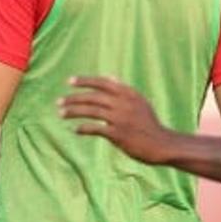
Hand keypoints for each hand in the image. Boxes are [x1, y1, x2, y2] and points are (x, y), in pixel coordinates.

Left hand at [59, 75, 174, 164]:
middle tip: (59, 102)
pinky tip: (75, 130)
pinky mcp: (118, 134)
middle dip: (73, 98)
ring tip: (61, 113)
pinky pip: (95, 129)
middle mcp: (125, 104)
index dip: (85, 81)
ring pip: (91, 111)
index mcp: (130, 94)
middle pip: (93, 97)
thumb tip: (109, 77)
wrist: (161, 144)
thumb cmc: (147, 123)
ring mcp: (121, 119)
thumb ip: (123, 91)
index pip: (104, 82)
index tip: (70, 81)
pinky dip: (83, 128)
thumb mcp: (139, 102)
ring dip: (73, 112)